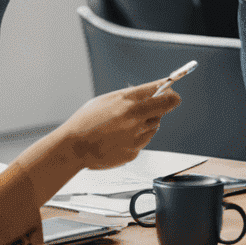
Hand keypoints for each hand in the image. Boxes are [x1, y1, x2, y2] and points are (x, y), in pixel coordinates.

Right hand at [55, 80, 182, 169]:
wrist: (73, 147)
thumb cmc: (86, 121)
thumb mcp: (108, 99)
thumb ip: (132, 95)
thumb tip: (153, 91)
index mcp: (129, 102)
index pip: (164, 94)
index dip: (170, 92)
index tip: (172, 92)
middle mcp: (135, 119)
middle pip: (164, 110)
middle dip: (160, 107)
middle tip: (151, 107)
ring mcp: (136, 138)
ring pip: (154, 127)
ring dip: (147, 123)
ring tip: (124, 125)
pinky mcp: (133, 153)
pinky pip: (143, 142)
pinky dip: (136, 139)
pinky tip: (119, 138)